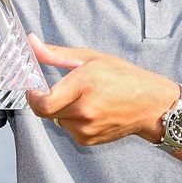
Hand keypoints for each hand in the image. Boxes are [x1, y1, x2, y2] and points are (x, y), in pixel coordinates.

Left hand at [25, 34, 179, 146]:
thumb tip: (31, 43)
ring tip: (85, 99)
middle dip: (48, 100)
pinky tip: (91, 111)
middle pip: (47, 112)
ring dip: (62, 110)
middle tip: (62, 90)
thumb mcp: (91, 58)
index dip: (33, 98)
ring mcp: (86, 129)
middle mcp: (84, 110)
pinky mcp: (88, 140)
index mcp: (84, 85)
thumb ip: (56, 54)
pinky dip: (73, 120)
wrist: (150, 105)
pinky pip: (69, 129)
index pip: (44, 104)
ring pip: (57, 120)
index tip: (33, 89)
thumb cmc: (123, 77)